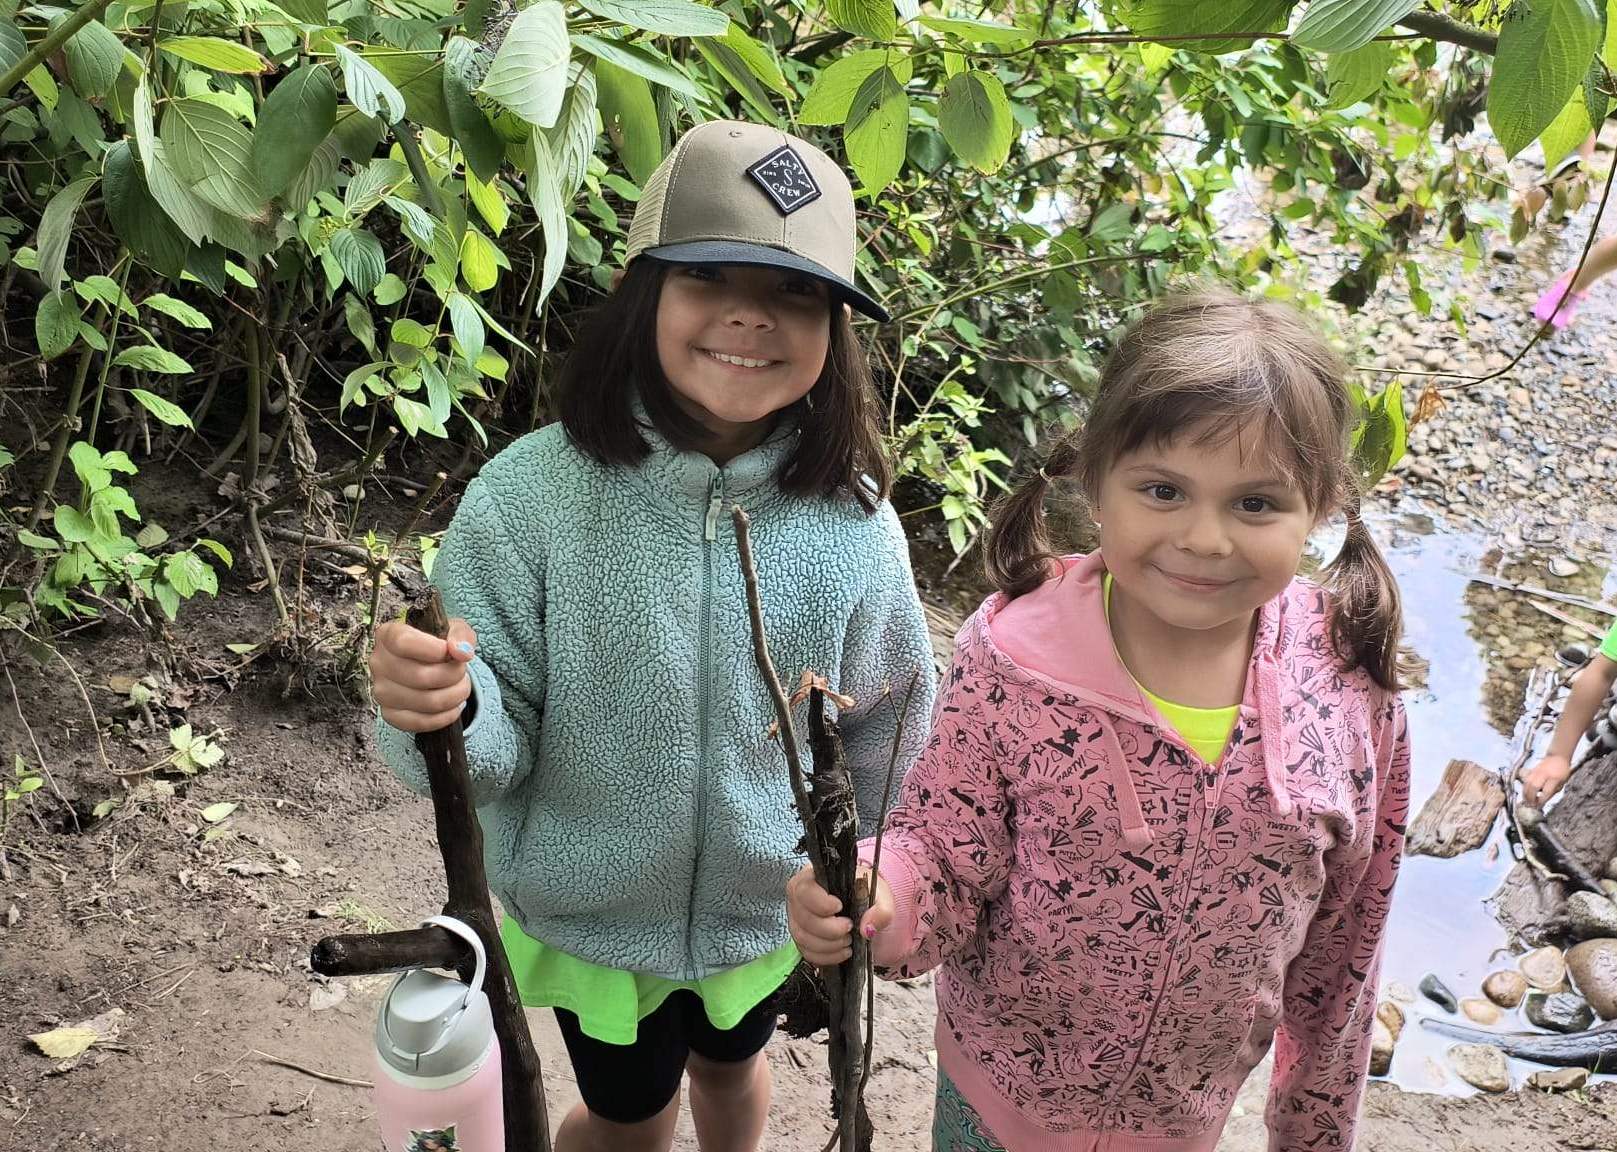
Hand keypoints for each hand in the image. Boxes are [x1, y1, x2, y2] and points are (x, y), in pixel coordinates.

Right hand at [371, 616, 477, 731]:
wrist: (430, 664)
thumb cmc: (439, 643)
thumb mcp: (453, 629)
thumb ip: (461, 635)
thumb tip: (461, 653)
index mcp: (387, 635)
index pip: (403, 643)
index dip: (433, 650)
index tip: (449, 652)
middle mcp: (378, 663)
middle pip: (421, 676)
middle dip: (454, 675)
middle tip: (462, 671)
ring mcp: (381, 691)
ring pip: (426, 702)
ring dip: (455, 695)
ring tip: (461, 686)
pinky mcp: (389, 714)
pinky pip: (421, 722)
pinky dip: (446, 716)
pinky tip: (454, 705)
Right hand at [786, 864, 893, 966]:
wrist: (863, 908)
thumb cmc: (865, 894)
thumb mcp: (880, 895)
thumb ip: (880, 909)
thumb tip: (867, 928)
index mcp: (814, 878)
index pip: (804, 890)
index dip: (820, 902)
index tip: (840, 907)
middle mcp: (800, 899)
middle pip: (803, 918)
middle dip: (829, 929)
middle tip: (849, 928)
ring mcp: (797, 920)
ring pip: (803, 938)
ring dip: (829, 945)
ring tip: (848, 941)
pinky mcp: (802, 939)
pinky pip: (807, 953)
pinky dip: (827, 956)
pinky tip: (842, 951)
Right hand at [1521, 753, 1572, 806]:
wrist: (1557, 757)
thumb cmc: (1562, 771)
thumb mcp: (1562, 782)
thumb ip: (1553, 790)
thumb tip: (1544, 799)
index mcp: (1555, 778)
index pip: (1547, 791)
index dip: (1542, 800)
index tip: (1539, 806)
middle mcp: (1544, 775)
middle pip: (1534, 787)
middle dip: (1531, 797)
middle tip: (1531, 805)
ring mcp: (1537, 772)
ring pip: (1528, 784)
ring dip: (1526, 793)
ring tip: (1526, 800)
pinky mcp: (1532, 771)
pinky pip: (1526, 781)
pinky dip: (1524, 788)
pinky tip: (1525, 793)